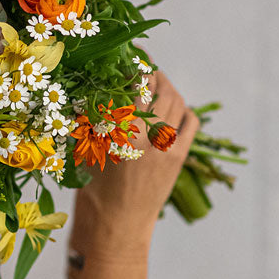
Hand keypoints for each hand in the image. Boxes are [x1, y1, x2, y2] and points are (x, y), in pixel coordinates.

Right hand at [73, 69, 199, 255]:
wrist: (117, 224)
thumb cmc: (93, 187)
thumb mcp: (87, 146)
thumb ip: (95, 116)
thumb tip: (100, 83)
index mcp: (119, 129)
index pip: (134, 83)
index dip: (135, 64)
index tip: (131, 54)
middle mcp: (147, 134)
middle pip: (159, 87)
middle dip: (152, 72)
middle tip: (144, 66)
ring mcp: (167, 145)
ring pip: (176, 100)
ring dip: (167, 87)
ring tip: (156, 84)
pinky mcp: (180, 155)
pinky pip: (191, 121)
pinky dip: (184, 109)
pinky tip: (172, 110)